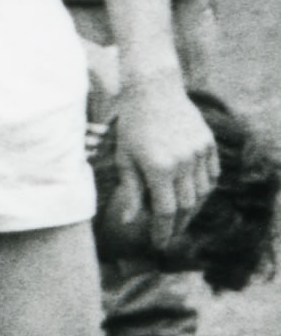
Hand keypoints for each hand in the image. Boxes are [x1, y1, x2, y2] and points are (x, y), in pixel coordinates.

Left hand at [112, 73, 219, 243]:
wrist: (154, 91)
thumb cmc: (132, 126)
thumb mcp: (124, 158)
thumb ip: (130, 190)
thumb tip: (129, 221)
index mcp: (158, 168)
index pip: (165, 210)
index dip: (163, 231)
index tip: (159, 244)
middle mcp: (183, 162)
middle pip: (186, 205)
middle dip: (177, 225)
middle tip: (169, 236)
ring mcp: (199, 152)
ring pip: (202, 192)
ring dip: (192, 210)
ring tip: (180, 220)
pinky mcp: (208, 143)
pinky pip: (212, 174)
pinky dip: (204, 189)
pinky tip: (194, 197)